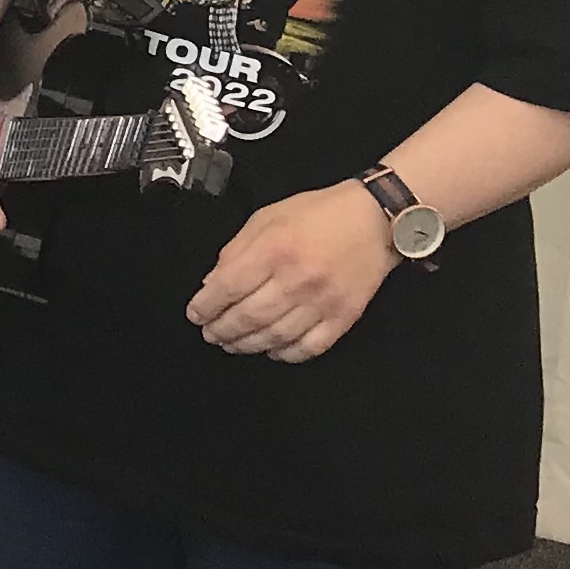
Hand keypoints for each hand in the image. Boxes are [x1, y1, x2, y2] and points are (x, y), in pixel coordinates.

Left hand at [187, 181, 400, 361]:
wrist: (374, 220)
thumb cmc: (318, 214)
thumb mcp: (266, 218)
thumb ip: (236, 250)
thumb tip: (212, 284)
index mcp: (274, 249)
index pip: (228, 287)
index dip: (205, 306)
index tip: (195, 315)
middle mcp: (298, 278)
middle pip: (249, 317)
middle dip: (222, 330)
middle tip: (211, 334)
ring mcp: (323, 301)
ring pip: (276, 336)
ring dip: (248, 345)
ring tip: (233, 344)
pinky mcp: (345, 316)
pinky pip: (311, 346)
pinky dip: (287, 354)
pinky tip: (272, 350)